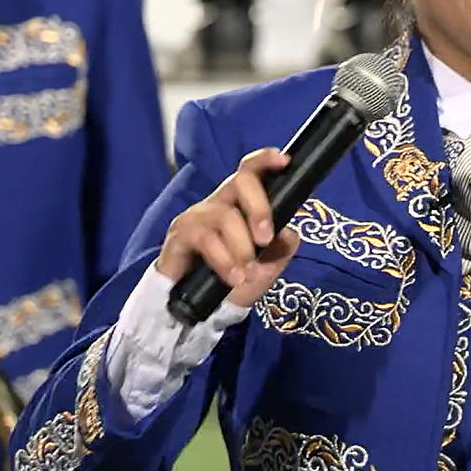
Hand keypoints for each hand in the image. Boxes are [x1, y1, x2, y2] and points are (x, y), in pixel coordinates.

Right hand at [156, 148, 300, 307]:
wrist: (202, 309)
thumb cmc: (235, 278)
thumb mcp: (267, 266)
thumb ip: (282, 248)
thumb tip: (290, 232)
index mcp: (241, 204)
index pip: (250, 171)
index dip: (265, 161)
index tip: (284, 161)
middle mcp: (219, 202)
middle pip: (240, 182)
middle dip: (259, 209)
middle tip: (265, 239)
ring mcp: (198, 216)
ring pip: (226, 216)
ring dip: (242, 248)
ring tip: (247, 273)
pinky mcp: (180, 234)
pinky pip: (206, 239)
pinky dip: (224, 261)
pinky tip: (233, 277)